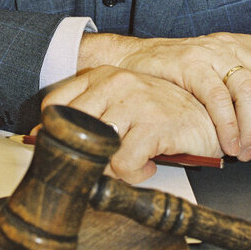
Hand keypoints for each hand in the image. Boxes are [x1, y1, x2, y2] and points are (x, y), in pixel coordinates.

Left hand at [41, 65, 221, 183]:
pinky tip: (150, 162)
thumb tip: (42, 139)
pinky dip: (135, 174)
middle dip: (85, 156)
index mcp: (102, 75)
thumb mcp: (120, 106)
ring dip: (113, 167)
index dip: (53, 134)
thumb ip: (89, 116)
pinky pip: (123, 164)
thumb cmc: (161, 116)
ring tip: (133, 161)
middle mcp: (116, 83)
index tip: (63, 151)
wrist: (208, 117)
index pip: (55, 104)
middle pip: (72, 130)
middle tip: (106, 162)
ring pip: (96, 151)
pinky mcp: (154, 124)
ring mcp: (135, 101)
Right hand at [78, 31, 250, 160]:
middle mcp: (229, 44)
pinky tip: (224, 141)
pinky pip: (218, 98)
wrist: (129, 62)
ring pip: (249, 88)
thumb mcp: (211, 72)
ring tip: (244, 148)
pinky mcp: (189, 64)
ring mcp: (209, 52)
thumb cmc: (172, 73)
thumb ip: (236, 88)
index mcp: (239, 44)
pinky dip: (227, 125)